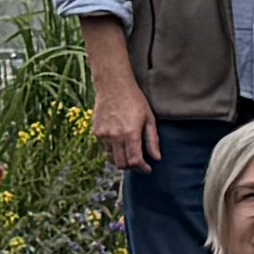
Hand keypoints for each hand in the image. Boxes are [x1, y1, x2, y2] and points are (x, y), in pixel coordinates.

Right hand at [84, 35, 159, 174]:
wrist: (113, 85)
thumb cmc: (134, 99)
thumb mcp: (149, 118)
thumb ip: (152, 140)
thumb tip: (156, 158)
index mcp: (130, 133)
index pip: (134, 161)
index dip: (142, 168)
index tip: (147, 168)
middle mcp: (115, 136)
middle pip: (122, 164)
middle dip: (132, 167)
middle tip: (139, 163)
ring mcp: (103, 135)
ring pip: (111, 158)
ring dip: (121, 160)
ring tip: (129, 153)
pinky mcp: (96, 132)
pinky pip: (105, 148)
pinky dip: (113, 150)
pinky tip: (120, 142)